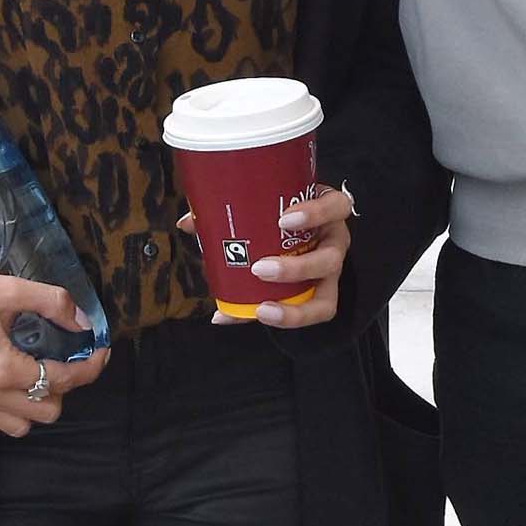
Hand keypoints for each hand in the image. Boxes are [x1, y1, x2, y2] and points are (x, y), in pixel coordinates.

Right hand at [0, 253, 109, 434]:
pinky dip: (4, 412)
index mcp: (3, 367)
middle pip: (47, 411)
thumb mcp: (6, 289)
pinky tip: (4, 386)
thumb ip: (51, 303)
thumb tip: (83, 320)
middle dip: (63, 387)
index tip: (100, 352)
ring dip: (34, 405)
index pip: (63, 380)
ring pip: (20, 426)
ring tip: (33, 376)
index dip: (90, 367)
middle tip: (61, 361)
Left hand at [181, 185, 353, 331]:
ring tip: (260, 309)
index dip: (316, 214)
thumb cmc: (286, 214)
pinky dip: (269, 320)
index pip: (337, 206)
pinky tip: (229, 316)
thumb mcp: (270, 206)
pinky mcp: (316, 298)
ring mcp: (329, 276)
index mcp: (327, 214)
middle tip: (260, 268)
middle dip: (296, 269)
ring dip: (292, 309)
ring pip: (325, 300)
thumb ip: (232, 210)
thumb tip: (188, 224)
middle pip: (330, 259)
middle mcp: (334, 245)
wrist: (303, 231)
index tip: (283, 220)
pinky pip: (301, 316)